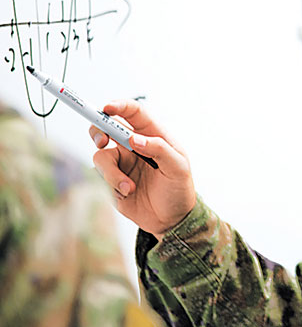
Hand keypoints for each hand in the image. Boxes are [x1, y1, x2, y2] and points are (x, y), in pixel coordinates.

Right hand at [90, 100, 195, 239]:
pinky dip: (112, 186)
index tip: (107, 108)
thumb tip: (135, 138)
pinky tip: (129, 193)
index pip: (134, 112)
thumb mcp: (178, 168)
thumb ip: (159, 149)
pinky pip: (100, 177)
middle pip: (105, 126)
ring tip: (130, 187)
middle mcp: (133, 145)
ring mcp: (120, 162)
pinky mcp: (111, 180)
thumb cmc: (179, 188)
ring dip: (112, 173)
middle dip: (98, 130)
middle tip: (103, 142)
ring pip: (100, 156)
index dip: (119, 106)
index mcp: (153, 135)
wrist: (171, 219)